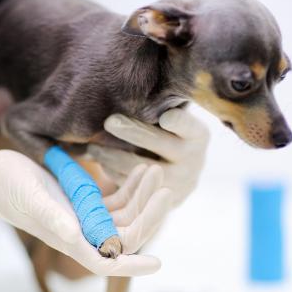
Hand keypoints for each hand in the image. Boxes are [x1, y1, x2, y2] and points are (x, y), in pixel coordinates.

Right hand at [0, 150, 171, 275]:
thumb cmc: (7, 189)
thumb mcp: (32, 200)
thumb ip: (55, 220)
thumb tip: (78, 239)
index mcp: (69, 240)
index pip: (106, 260)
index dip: (131, 265)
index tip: (157, 263)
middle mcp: (81, 232)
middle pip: (124, 234)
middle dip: (147, 214)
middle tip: (166, 188)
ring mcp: (83, 216)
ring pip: (123, 215)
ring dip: (142, 196)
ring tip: (154, 169)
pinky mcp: (82, 200)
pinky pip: (114, 199)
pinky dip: (129, 186)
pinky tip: (138, 169)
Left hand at [89, 108, 209, 208]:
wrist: (179, 172)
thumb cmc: (169, 135)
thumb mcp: (172, 122)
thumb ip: (160, 109)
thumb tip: (127, 90)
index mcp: (198, 135)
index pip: (188, 126)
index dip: (179, 123)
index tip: (165, 117)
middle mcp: (193, 160)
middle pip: (159, 144)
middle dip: (132, 131)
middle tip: (108, 121)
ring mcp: (179, 183)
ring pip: (140, 168)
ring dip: (113, 156)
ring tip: (93, 147)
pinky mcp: (160, 201)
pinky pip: (132, 186)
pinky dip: (113, 172)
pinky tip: (101, 162)